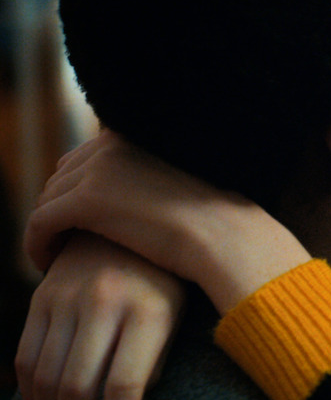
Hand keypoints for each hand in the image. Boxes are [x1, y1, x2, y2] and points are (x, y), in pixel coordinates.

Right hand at [14, 233, 185, 399]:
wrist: (133, 220)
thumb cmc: (169, 281)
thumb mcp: (180, 316)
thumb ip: (154, 363)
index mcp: (151, 311)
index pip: (124, 385)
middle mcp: (104, 302)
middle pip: (76, 388)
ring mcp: (67, 298)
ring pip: (44, 378)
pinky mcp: (41, 298)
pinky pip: (25, 358)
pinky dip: (31, 399)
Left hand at [25, 131, 310, 311]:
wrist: (225, 237)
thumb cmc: (215, 222)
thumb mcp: (181, 185)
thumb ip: (152, 179)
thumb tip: (136, 198)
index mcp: (134, 136)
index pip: (84, 159)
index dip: (77, 191)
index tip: (82, 221)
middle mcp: (111, 144)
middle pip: (61, 176)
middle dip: (59, 208)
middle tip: (64, 240)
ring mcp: (97, 170)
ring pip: (47, 200)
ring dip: (47, 227)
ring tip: (55, 253)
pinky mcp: (85, 201)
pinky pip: (39, 223)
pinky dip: (36, 244)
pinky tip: (46, 263)